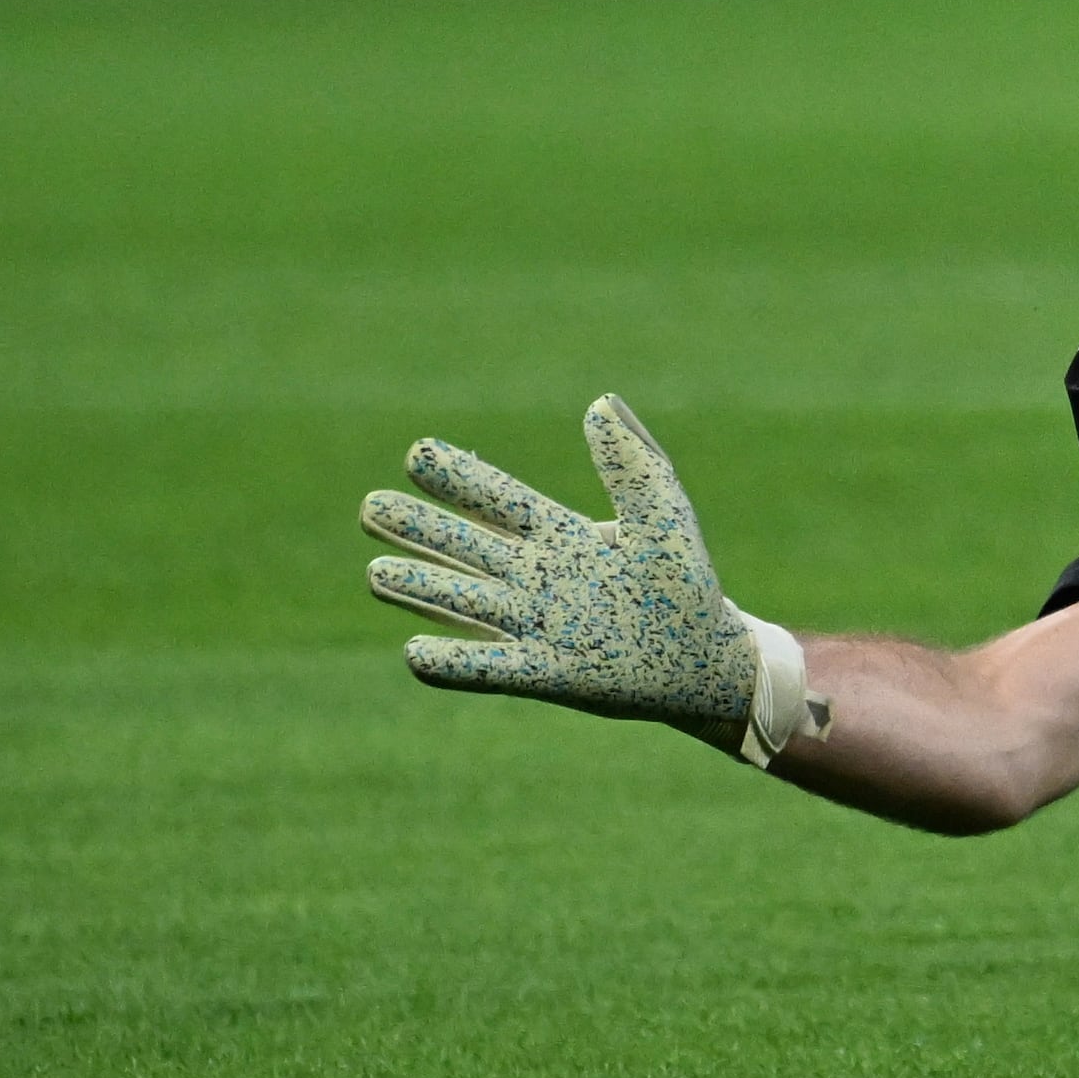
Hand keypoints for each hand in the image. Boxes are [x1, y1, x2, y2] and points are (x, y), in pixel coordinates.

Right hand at [365, 396, 816, 759]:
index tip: (417, 451)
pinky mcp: (545, 674)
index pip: (500, 500)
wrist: (708, 658)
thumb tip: (599, 403)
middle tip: (370, 506)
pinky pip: (490, 669)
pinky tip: (414, 652)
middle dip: (421, 528)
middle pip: (467, 548)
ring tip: (376, 571)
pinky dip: (454, 662)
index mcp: (561, 537)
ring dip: (423, 588)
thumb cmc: (685, 581)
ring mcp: (536, 627)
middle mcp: (536, 579)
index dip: (461, 476)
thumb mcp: (664, 513)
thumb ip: (633, 462)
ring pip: (465, 603)